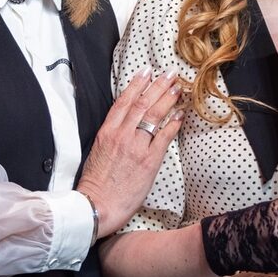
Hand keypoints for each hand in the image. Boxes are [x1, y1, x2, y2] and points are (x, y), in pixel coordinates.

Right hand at [76, 71, 183, 238]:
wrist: (97, 205)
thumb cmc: (96, 183)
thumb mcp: (97, 152)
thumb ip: (111, 136)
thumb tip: (125, 126)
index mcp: (106, 132)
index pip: (123, 102)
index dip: (137, 84)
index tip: (146, 71)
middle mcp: (122, 135)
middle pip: (142, 104)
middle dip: (157, 85)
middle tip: (170, 73)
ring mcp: (136, 147)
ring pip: (154, 116)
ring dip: (168, 99)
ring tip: (178, 88)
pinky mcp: (149, 161)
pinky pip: (164, 137)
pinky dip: (173, 124)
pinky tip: (181, 114)